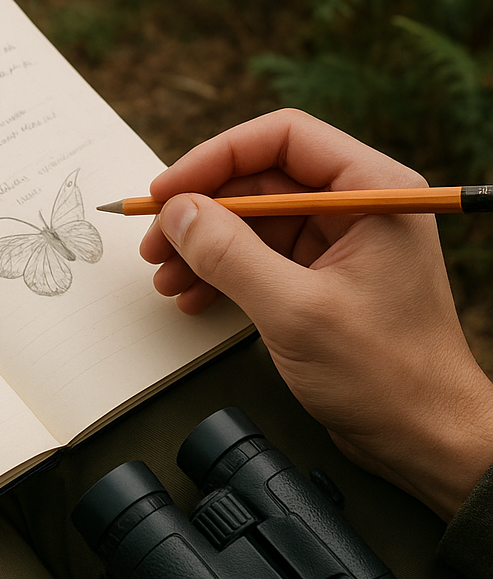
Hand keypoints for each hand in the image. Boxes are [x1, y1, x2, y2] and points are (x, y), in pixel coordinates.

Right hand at [141, 108, 492, 520]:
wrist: (423, 439)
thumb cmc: (388, 376)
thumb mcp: (295, 310)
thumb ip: (230, 255)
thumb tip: (177, 212)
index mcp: (373, 192)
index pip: (282, 139)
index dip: (216, 157)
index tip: (169, 190)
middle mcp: (356, 208)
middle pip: (258, 181)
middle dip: (201, 211)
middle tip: (155, 242)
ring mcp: (337, 244)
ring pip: (251, 222)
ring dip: (202, 247)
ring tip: (166, 277)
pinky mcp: (319, 278)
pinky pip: (257, 258)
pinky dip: (220, 274)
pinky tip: (193, 296)